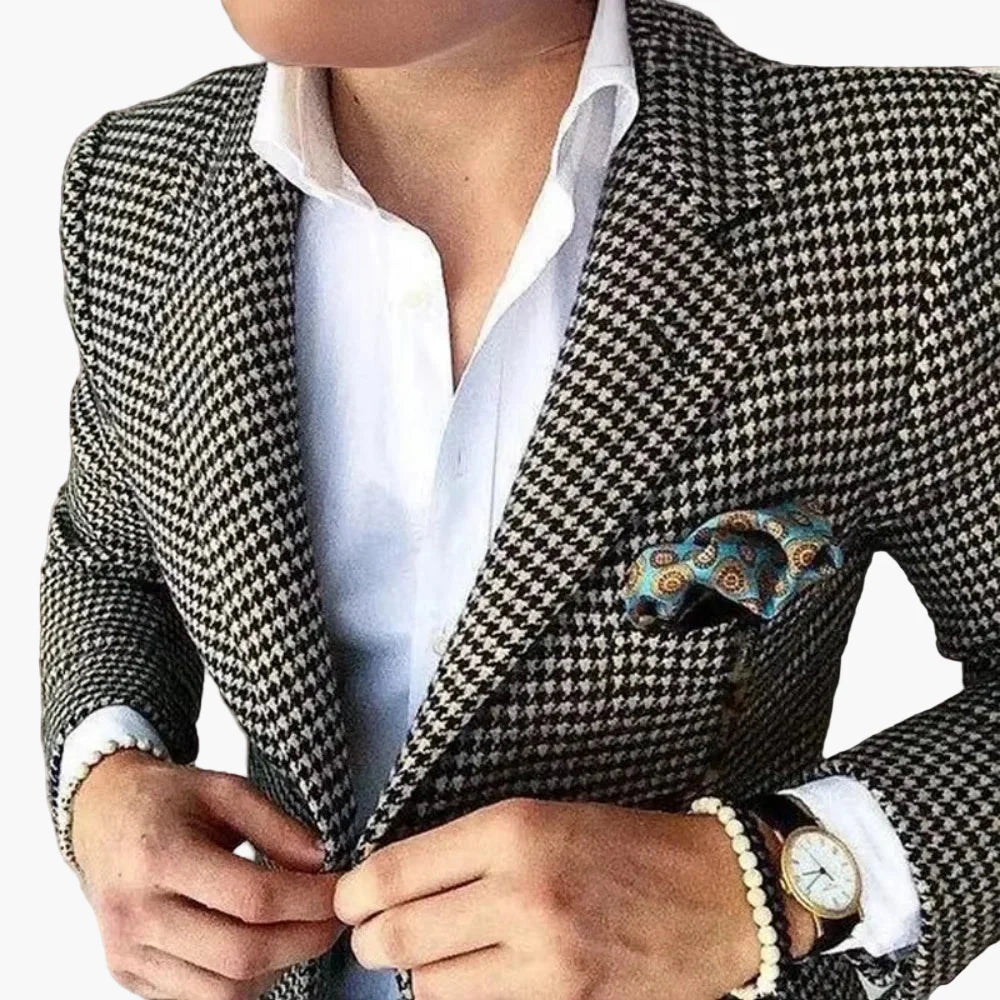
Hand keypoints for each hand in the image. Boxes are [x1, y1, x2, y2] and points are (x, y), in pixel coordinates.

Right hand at [72, 748, 345, 998]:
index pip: (253, 899)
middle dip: (304, 942)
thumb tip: (322, 862)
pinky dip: (242, 982)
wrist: (100, 817)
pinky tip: (263, 946)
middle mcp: (136, 912)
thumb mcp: (225, 788)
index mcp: (160, 856)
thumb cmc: (168, 799)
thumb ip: (276, 824)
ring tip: (302, 932)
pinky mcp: (126, 975)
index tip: (343, 891)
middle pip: (240, 955)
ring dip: (278, 968)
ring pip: (222, 992)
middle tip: (336, 920)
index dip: (310, 901)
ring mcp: (127, 952)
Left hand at [332, 797, 815, 999]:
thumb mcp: (545, 817)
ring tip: (429, 952)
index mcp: (513, 828)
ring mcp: (543, 956)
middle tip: (370, 934)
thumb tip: (397, 882)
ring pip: (428, 984)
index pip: (396, 870)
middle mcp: (521, 891)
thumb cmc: (627, 842)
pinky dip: (458, 993)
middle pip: (398, 935)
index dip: (356, 891)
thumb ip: (471, 847)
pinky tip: (471, 972)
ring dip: (416, 971)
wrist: (719, 894)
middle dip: (370, 940)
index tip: (349, 897)